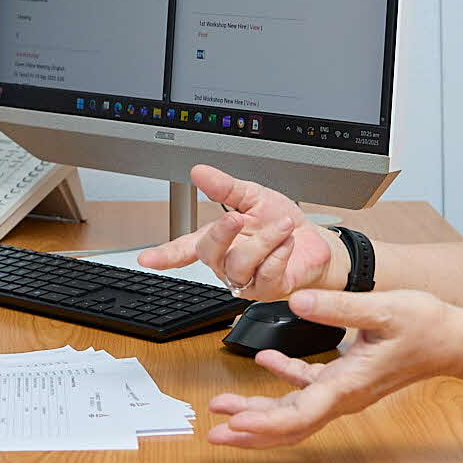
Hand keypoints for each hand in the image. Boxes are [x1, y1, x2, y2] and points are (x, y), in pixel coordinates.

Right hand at [136, 164, 344, 298]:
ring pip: (239, 265)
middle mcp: (227, 262)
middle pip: (209, 255)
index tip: (146, 259)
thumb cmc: (282, 222)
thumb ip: (225, 187)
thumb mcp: (253, 196)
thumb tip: (199, 172)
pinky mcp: (267, 290)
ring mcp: (246, 279)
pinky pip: (265, 274)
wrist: (316, 242)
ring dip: (263, 241)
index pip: (185, 248)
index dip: (165, 254)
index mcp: (219, 240)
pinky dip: (279, 254)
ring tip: (281, 226)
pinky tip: (288, 243)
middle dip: (221, 234)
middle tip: (235, 217)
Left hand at [206, 289, 462, 448]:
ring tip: (223, 409)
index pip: (299, 415)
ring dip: (258, 413)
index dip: (263, 424)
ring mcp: (345, 391)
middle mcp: (344, 396)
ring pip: (294, 412)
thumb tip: (295, 302)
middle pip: (289, 425)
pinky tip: (264, 362)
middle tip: (212, 433)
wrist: (455, 341)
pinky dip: (283, 380)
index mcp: (349, 385)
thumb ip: (336, 306)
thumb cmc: (425, 325)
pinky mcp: (347, 379)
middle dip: (248, 431)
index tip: (233, 425)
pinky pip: (308, 389)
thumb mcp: (382, 308)